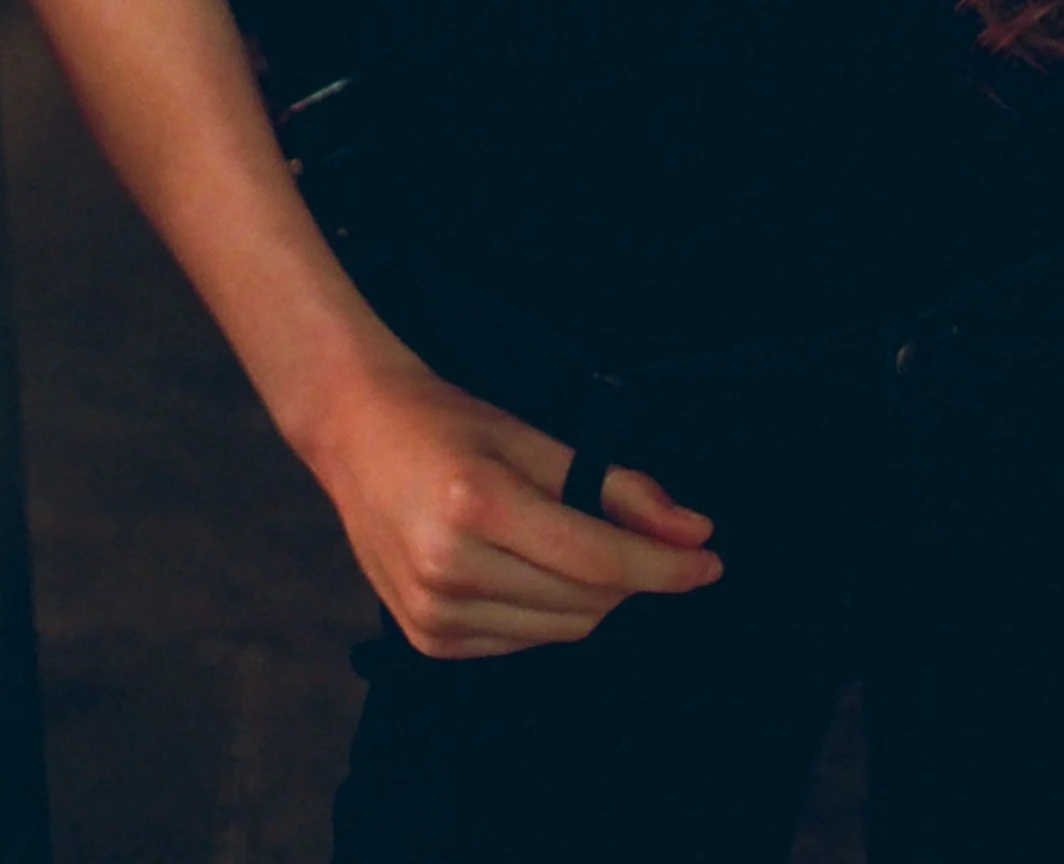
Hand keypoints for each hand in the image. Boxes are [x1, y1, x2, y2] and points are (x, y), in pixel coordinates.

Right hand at [303, 345, 722, 658]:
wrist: (354, 433)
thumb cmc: (446, 422)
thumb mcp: (533, 437)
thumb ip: (616, 486)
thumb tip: (695, 531)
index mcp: (477, 504)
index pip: (596, 558)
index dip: (662, 565)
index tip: (710, 562)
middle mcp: (450, 567)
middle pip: (586, 600)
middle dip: (629, 574)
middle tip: (634, 534)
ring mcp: (433, 612)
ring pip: (561, 629)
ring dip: (590, 595)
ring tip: (566, 541)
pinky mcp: (427, 639)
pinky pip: (522, 642)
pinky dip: (545, 611)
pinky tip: (525, 567)